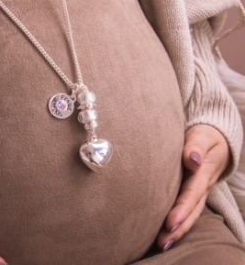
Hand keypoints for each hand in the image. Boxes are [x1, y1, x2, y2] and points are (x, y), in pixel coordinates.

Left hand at [157, 124, 229, 250]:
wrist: (215, 139)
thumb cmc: (205, 136)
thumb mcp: (202, 136)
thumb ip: (195, 146)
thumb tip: (192, 159)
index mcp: (204, 172)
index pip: (192, 192)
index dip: (182, 208)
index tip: (171, 222)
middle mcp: (202, 185)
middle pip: (192, 209)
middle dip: (179, 227)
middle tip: (164, 240)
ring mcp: (198, 190)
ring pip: (190, 213)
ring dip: (179, 230)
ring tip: (163, 243)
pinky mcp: (192, 191)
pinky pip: (187, 209)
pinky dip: (179, 223)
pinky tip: (165, 232)